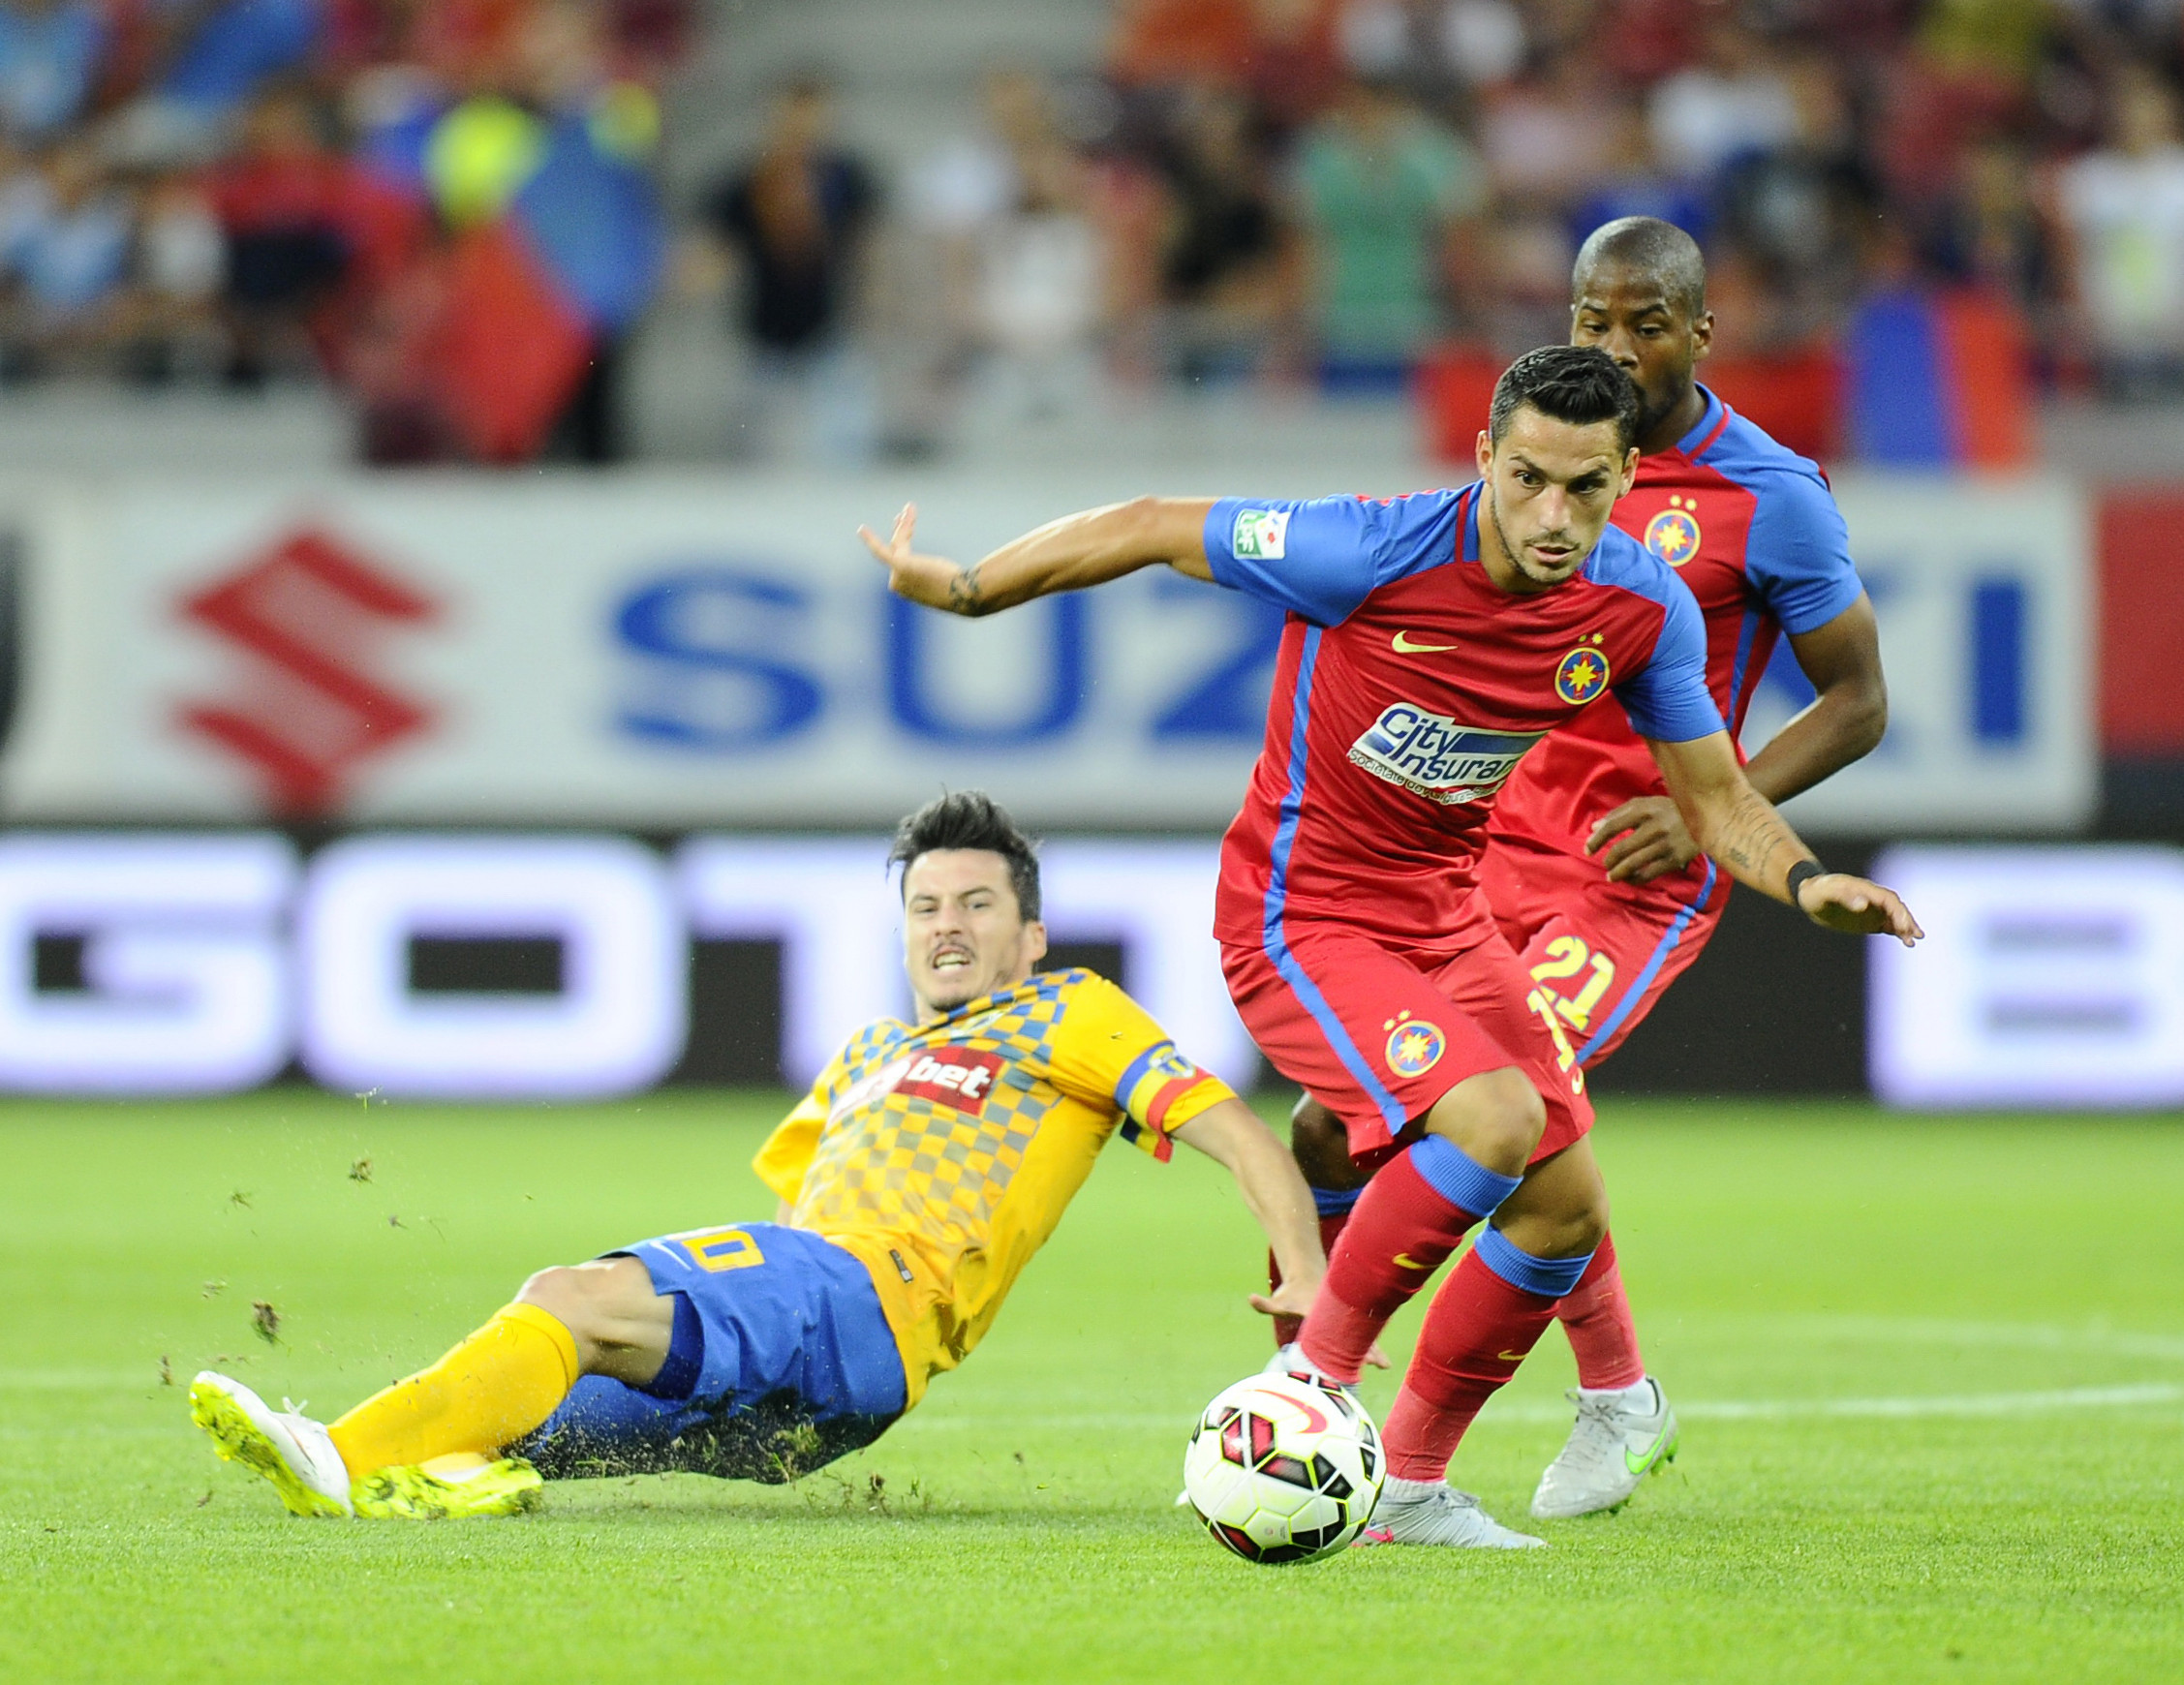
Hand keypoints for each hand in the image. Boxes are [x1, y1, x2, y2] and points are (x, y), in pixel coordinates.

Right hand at [857, 503, 978, 614]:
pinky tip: (861, 529)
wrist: (964, 594)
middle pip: (898, 549)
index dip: (904, 539)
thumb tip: (948, 573)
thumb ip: (940, 576)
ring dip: (905, 525)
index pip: (902, 559)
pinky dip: (870, 539)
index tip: (907, 523)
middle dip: (903, 530)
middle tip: (908, 511)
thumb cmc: (962, 590)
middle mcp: (897, 584)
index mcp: (907, 589)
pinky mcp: (900, 566)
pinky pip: (881, 550)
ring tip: (911, 507)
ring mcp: (897, 576)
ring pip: (898, 543)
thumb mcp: (948, 581)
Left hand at [1247, 1280, 1390, 1368]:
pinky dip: (1372, 1349)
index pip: (1331, 1328)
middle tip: (1377, 1362)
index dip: (1339, 1337)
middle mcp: (1336, 1317)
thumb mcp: (1279, 1301)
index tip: (1345, 1346)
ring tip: (1385, 1365)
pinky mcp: (1349, 1326)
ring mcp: (1345, 1321)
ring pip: (1362, 1337)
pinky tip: (1383, 1364)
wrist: (1309, 1277)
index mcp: (1320, 1313)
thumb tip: (1251, 1298)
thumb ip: (1266, 1305)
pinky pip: (1363, 1339)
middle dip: (1364, 1346)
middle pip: (1352, 1334)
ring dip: (1373, 1350)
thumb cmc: (1292, 1295)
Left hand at [1587, 795, 1700, 883]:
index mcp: (1645, 810)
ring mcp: (1665, 844)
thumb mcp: (1646, 804)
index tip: (1588, 849)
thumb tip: (1594, 828)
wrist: (1707, 818)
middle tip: (1605, 864)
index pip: (1613, 826)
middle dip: (1608, 860)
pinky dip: (1635, 879)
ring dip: (1618, 873)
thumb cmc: (1669, 810)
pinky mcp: (1675, 858)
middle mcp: (1655, 827)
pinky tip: (1629, 879)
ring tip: (1611, 876)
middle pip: (1621, 849)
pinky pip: (1649, 874)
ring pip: (1633, 864)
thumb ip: (1619, 813)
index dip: (1597, 840)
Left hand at [1795, 873, 1923, 945]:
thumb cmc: (1816, 892)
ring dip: (1906, 927)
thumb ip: (1844, 896)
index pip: (1888, 899)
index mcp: (1865, 889)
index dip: (1898, 912)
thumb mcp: (1826, 893)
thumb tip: (1864, 904)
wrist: (1809, 895)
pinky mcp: (1869, 920)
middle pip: (1896, 907)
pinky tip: (1906, 942)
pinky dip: (1898, 932)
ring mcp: (1872, 909)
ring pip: (1895, 917)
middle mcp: (1872, 898)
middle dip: (1907, 920)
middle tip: (1915, 936)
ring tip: (1915, 940)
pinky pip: (1888, 925)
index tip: (1903, 927)